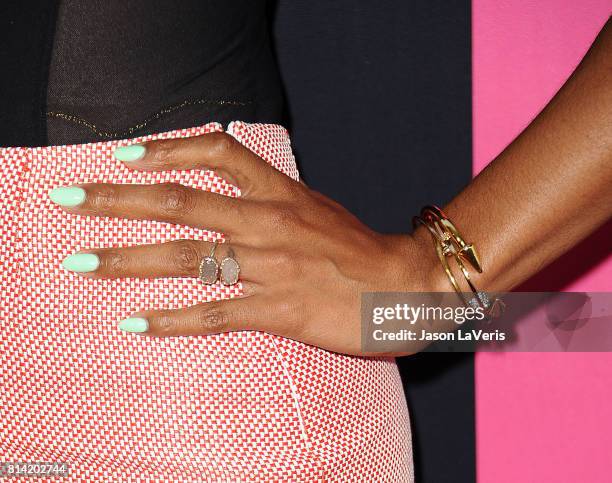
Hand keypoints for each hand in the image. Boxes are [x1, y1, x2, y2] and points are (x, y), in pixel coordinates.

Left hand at [52, 132, 428, 354]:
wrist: (404, 286)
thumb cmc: (357, 247)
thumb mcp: (314, 205)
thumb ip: (270, 194)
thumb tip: (229, 178)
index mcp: (280, 193)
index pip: (217, 154)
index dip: (166, 149)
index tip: (124, 155)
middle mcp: (268, 223)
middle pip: (180, 203)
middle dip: (118, 200)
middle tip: (69, 199)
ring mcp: (271, 267)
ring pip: (186, 259)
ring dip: (126, 260)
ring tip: (79, 263)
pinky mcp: (278, 310)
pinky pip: (213, 313)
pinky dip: (169, 320)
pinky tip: (134, 323)